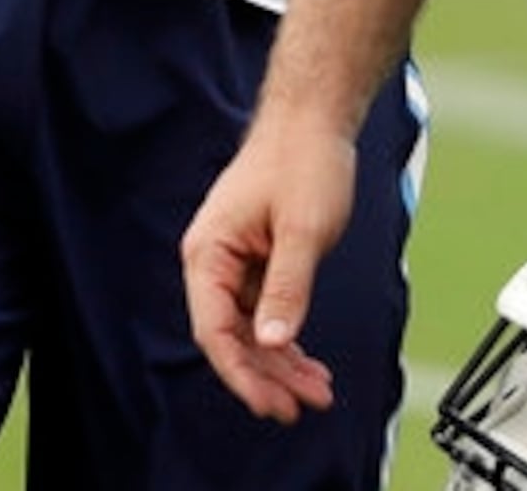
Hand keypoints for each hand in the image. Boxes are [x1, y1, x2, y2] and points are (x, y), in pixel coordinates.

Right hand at [180, 110, 364, 422]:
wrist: (313, 120)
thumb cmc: (303, 161)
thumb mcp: (303, 229)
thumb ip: (288, 288)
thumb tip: (274, 343)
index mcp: (209, 254)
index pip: (215, 331)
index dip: (242, 374)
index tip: (273, 404)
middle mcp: (214, 263)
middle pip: (233, 338)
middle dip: (267, 376)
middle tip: (303, 407)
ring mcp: (236, 264)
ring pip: (252, 331)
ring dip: (282, 364)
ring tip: (317, 393)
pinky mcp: (258, 262)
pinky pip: (267, 314)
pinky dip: (289, 340)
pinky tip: (310, 365)